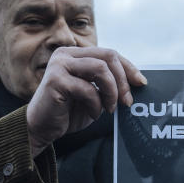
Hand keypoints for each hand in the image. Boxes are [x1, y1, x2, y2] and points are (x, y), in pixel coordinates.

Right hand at [26, 47, 145, 157]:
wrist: (42, 129)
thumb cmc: (68, 112)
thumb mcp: (94, 94)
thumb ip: (108, 84)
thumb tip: (137, 81)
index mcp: (75, 54)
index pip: (109, 53)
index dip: (128, 67)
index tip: (141, 83)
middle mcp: (65, 54)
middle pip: (108, 56)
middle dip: (123, 80)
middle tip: (127, 102)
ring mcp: (59, 65)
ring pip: (100, 69)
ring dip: (111, 91)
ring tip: (109, 108)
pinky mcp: (55, 80)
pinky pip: (88, 89)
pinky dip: (96, 104)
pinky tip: (94, 114)